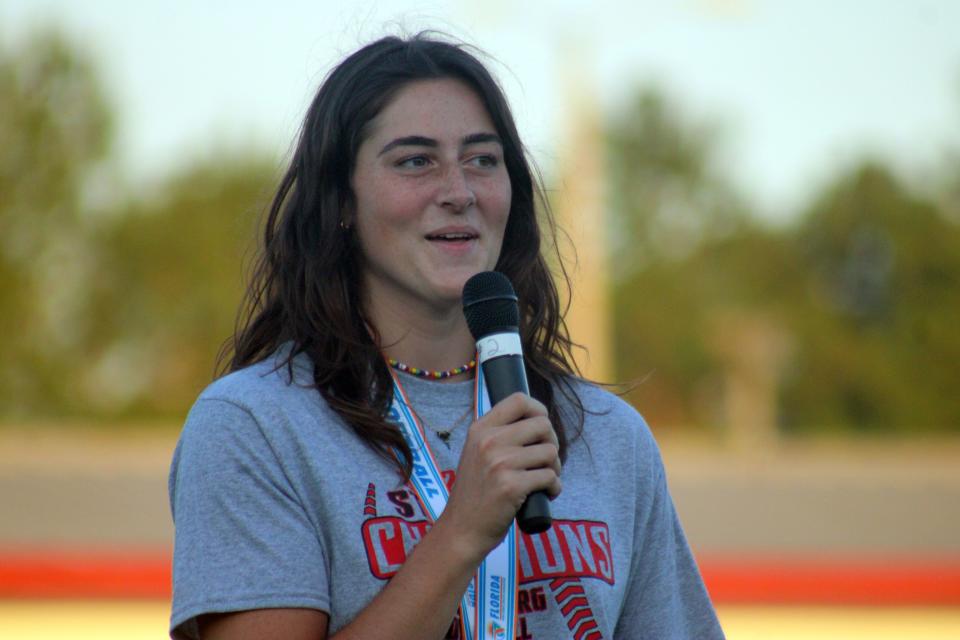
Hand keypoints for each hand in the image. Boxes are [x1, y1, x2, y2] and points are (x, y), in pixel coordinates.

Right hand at [435, 393, 561, 561]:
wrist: (462, 529)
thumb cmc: (476, 493)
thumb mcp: (476, 453)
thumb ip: (499, 435)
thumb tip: (538, 419)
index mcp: (480, 429)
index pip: (519, 400)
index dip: (539, 410)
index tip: (541, 429)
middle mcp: (489, 441)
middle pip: (543, 425)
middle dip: (552, 443)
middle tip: (545, 461)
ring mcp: (500, 463)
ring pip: (550, 451)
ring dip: (555, 468)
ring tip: (544, 480)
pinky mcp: (512, 486)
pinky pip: (550, 476)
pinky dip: (554, 487)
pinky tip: (545, 494)